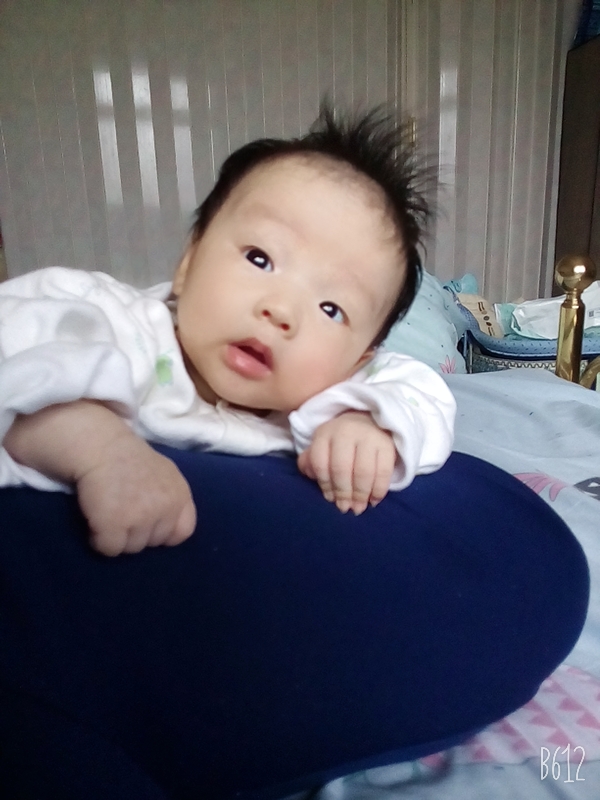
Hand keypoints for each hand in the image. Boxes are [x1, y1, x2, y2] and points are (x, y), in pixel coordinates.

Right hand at [75, 433, 195, 556]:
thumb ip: (170, 499)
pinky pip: (109, 549)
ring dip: (118, 537)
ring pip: (131, 548)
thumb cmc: (128, 458)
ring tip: (109, 512)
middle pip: (153, 543)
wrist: (100, 445)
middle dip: (137, 532)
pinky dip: (99, 540)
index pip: (182, 532)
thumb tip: (168, 530)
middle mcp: (165, 508)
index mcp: (180, 495)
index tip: (147, 523)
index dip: (163, 532)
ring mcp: (141, 518)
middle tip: (122, 511)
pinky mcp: (114, 525)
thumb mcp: (164, 474)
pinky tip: (96, 520)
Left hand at [297, 410, 396, 514]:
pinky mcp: (387, 444)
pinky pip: (383, 472)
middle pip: (342, 468)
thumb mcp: (323, 446)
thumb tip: (310, 475)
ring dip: (360, 495)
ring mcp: (368, 436)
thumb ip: (311, 461)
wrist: (369, 422)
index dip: (325, 484)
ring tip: (358, 508)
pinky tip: (373, 501)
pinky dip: (378, 490)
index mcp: (325, 433)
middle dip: (343, 493)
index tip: (330, 499)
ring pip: (363, 472)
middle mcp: (346, 431)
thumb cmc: (341, 442)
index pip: (320, 462)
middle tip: (344, 508)